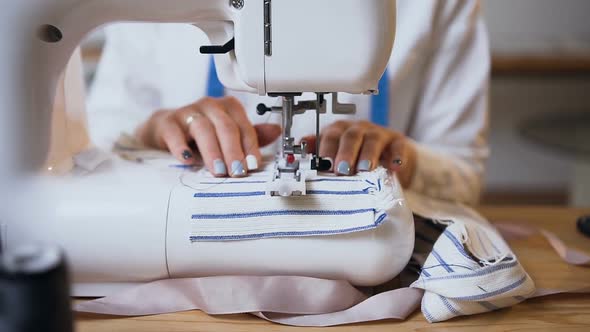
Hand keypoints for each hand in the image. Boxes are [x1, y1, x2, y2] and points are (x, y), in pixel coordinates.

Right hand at [135, 96, 280, 176]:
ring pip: (203, 129)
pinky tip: (187, 160)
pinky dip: (181, 147)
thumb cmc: (203, 133)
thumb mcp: (229, 135)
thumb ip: (251, 136)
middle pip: (226, 127)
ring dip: (213, 151)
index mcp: (229, 108)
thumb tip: (276, 132)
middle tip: (237, 172)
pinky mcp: (168, 122)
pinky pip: (174, 133)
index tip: (252, 166)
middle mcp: (210, 106)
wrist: (167, 129)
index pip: (244, 127)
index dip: (250, 147)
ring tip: (218, 170)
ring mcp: (188, 112)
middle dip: (233, 152)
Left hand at [304, 120, 416, 187]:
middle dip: (346, 153)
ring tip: (364, 170)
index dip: (327, 149)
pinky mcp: (397, 142)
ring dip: (368, 155)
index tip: (323, 165)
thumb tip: (301, 147)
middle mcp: (358, 129)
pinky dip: (396, 156)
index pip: (331, 136)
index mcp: (340, 131)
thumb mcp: (335, 154)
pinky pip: (398, 147)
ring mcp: (379, 134)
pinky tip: (394, 167)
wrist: (385, 156)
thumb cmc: (356, 155)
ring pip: (373, 140)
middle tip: (342, 170)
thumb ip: (319, 152)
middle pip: (351, 136)